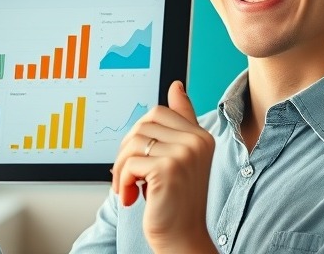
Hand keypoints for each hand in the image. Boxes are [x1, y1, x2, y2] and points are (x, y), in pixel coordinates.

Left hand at [111, 81, 215, 252]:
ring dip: (122, 168)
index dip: (140, 135)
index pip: (158, 112)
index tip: (140, 159)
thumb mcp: (180, 158)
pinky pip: (130, 163)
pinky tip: (130, 196)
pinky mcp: (168, 169)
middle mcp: (197, 141)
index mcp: (201, 135)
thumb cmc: (177, 202)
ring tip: (129, 187)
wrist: (182, 238)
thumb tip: (176, 86)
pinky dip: (122, 181)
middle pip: (143, 125)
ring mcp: (184, 154)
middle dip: (128, 151)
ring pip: (133, 143)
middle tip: (129, 176)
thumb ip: (180, 122)